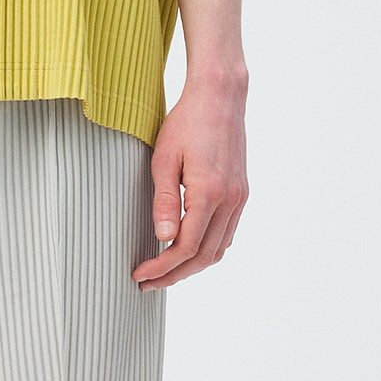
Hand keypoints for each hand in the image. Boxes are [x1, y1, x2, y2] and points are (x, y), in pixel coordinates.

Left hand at [132, 79, 248, 287]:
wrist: (220, 97)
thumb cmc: (186, 123)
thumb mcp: (164, 160)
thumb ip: (164, 201)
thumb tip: (163, 239)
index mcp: (209, 194)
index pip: (185, 247)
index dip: (161, 267)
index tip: (139, 274)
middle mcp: (230, 201)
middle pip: (204, 256)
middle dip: (175, 275)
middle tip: (147, 282)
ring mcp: (239, 198)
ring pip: (219, 249)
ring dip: (192, 266)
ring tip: (165, 271)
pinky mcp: (241, 193)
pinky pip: (227, 233)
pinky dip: (208, 249)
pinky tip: (188, 249)